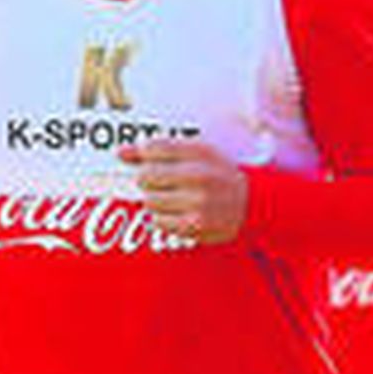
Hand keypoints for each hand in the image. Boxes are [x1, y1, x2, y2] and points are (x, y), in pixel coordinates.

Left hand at [120, 138, 246, 243]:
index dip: (142, 154)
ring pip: (149, 200)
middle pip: (145, 175)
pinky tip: (178, 213)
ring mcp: (197, 203)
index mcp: (200, 153)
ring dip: (155, 201)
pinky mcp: (194, 226)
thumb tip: (120, 153)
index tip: (146, 159)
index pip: (153, 148)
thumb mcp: (198, 153)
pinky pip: (158, 222)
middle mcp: (199, 176)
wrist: (252, 204)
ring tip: (174, 199)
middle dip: (148, 180)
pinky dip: (163, 219)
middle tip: (163, 183)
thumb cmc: (219, 175)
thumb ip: (159, 149)